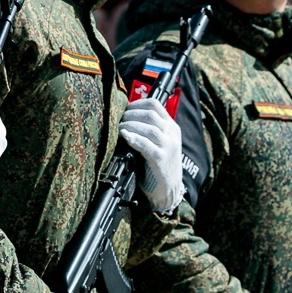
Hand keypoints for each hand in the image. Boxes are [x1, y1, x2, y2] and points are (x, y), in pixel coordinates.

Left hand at [120, 99, 183, 213]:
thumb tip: (124, 116)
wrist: (169, 188)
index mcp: (171, 126)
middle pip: (150, 114)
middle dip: (131, 115)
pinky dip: (134, 138)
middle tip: (119, 120)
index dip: (137, 104)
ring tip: (120, 129)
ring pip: (149, 128)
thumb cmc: (158, 164)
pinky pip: (146, 145)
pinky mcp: (161, 160)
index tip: (125, 109)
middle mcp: (172, 134)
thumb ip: (148, 129)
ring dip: (130, 126)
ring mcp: (168, 147)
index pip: (155, 105)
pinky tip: (125, 137)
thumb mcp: (159, 142)